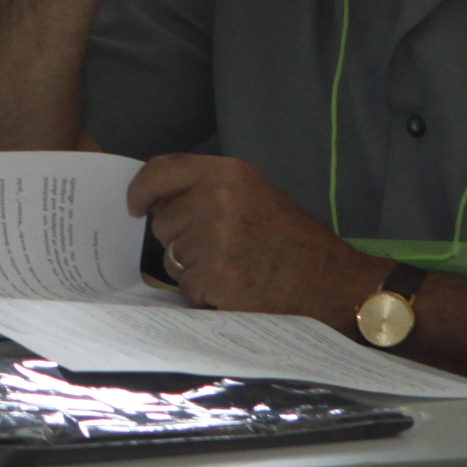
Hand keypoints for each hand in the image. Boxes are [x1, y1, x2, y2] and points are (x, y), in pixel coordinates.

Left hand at [132, 154, 373, 322]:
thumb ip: (209, 191)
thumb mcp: (256, 195)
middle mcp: (217, 200)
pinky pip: (187, 289)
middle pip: (163, 223)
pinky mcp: (216, 277)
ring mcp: (215, 239)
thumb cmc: (294, 242)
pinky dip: (205, 295)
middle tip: (222, 249)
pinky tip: (237, 289)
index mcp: (228, 174)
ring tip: (235, 269)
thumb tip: (157, 202)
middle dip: (182, 239)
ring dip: (194, 270)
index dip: (142, 189)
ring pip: (172, 259)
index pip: (162, 171)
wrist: (332, 282)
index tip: (135, 205)